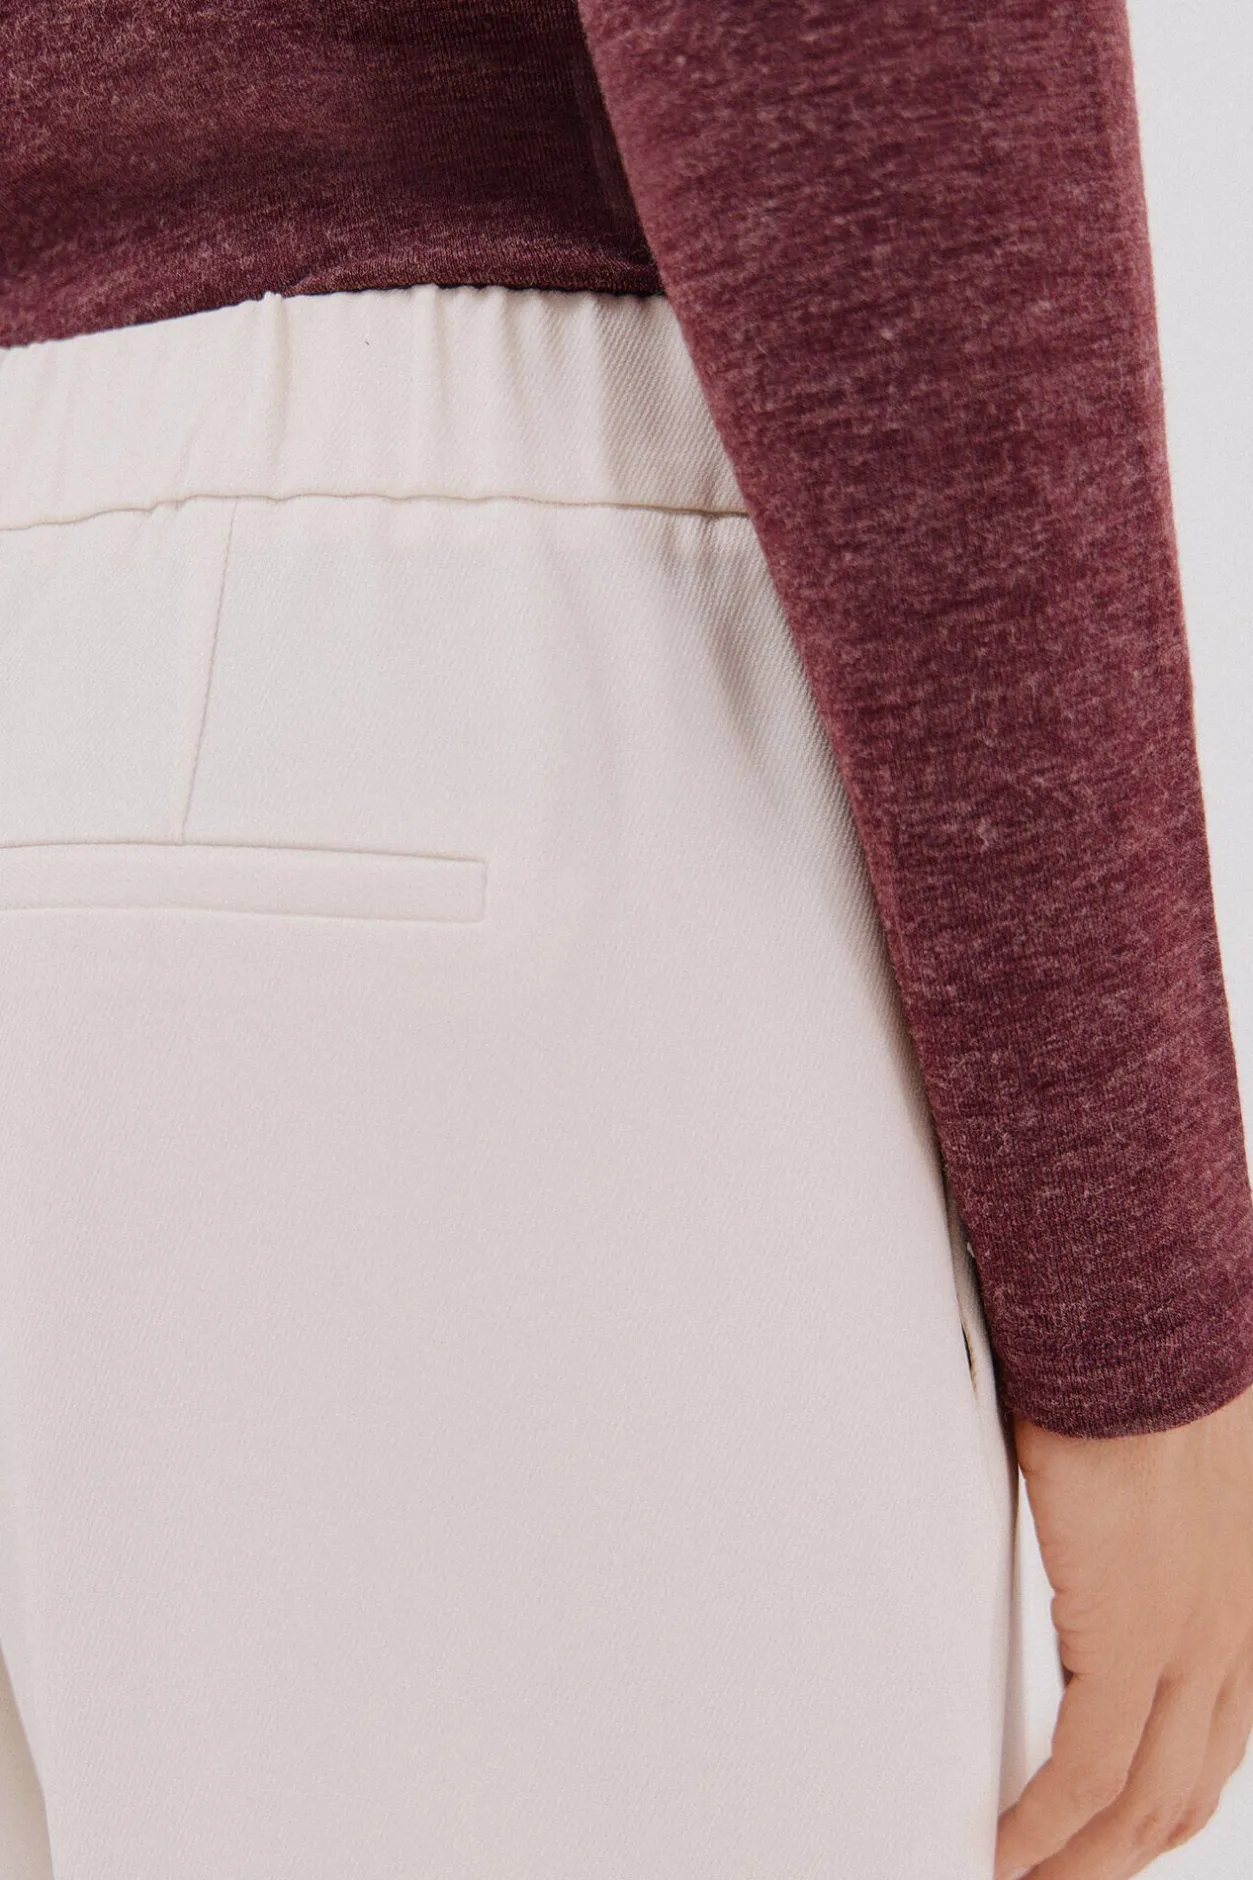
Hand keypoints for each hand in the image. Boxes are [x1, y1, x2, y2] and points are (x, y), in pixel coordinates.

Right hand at [993, 1378, 1252, 1879]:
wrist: (1141, 1332)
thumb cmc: (1137, 1369)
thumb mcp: (1160, 1464)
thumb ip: (1137, 1515)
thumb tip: (1089, 1517)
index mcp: (1242, 1597)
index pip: (1216, 1735)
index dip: (1166, 1798)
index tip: (1116, 1827)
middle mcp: (1233, 1632)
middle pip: (1187, 1785)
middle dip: (1124, 1851)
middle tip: (1067, 1877)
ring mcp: (1192, 1641)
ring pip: (1146, 1798)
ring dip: (1085, 1857)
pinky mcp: (1133, 1634)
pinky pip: (1089, 1768)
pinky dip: (1047, 1824)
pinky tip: (1011, 1849)